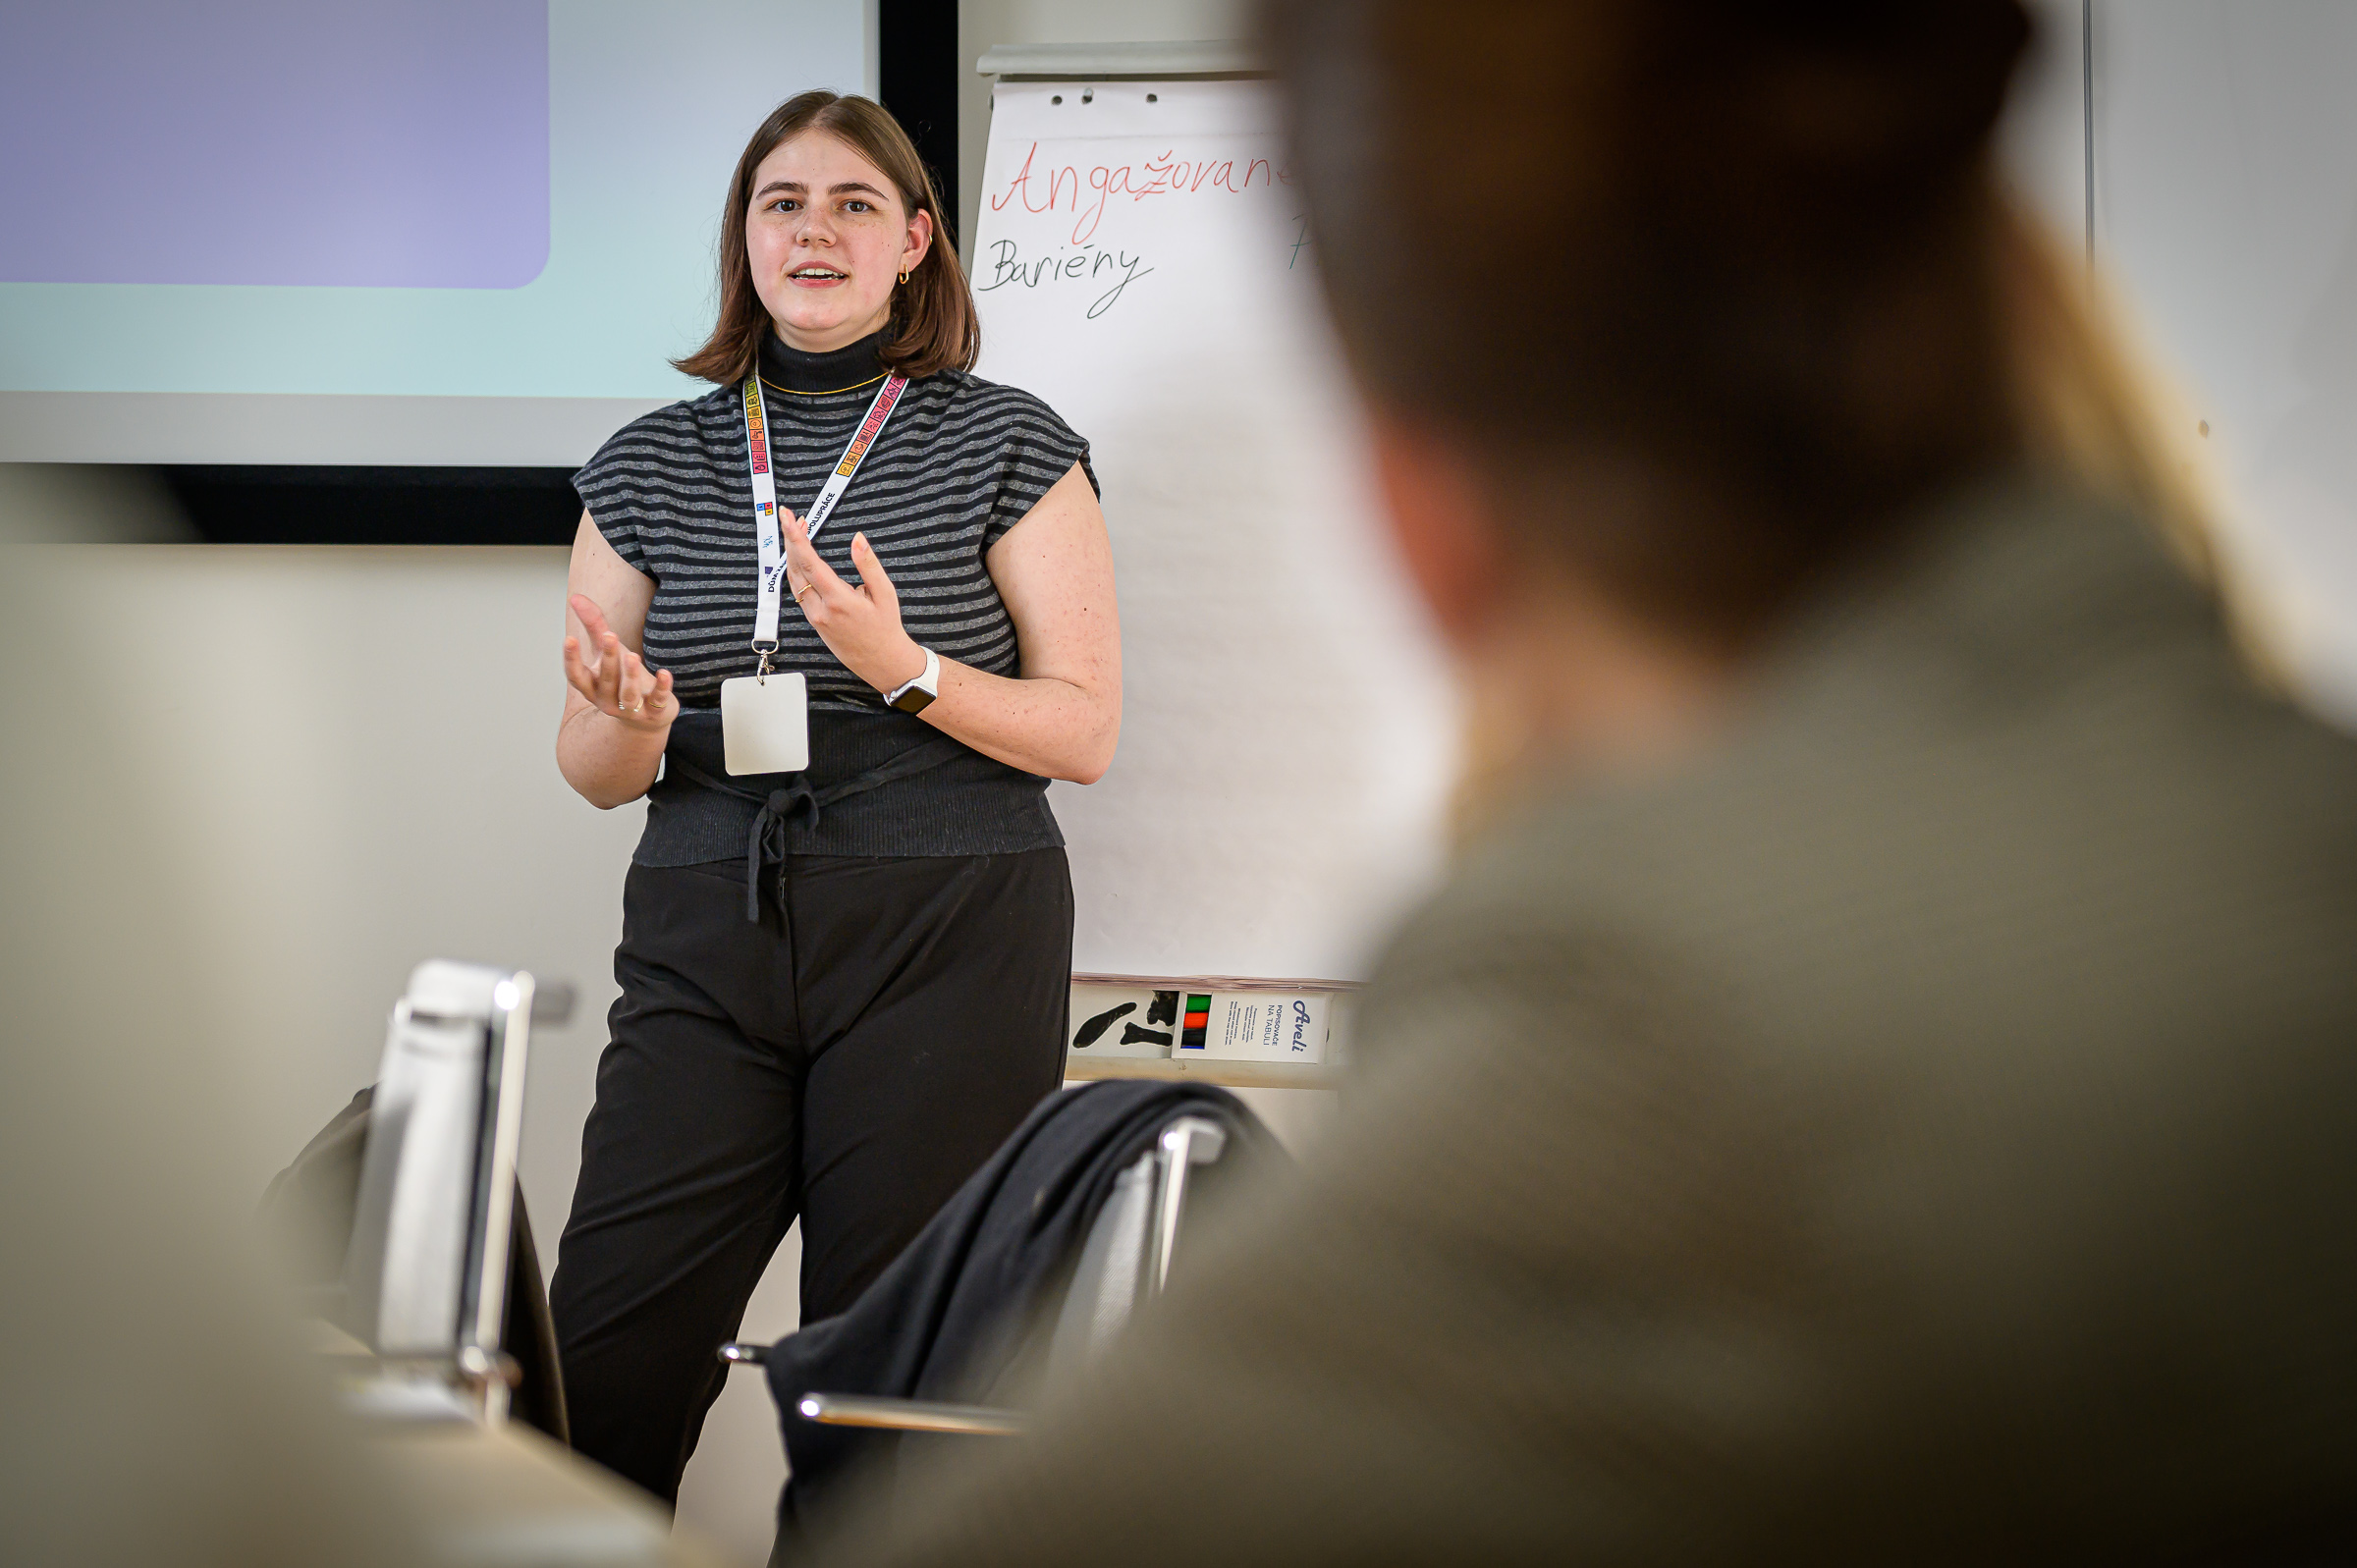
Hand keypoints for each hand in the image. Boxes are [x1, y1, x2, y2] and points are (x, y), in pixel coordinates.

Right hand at [564, 594, 674, 730]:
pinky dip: (662, 688)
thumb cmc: (621, 677)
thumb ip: (594, 625)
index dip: (571, 659)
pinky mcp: (653, 713)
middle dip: (607, 659)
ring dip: (630, 675)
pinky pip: (657, 701)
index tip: (569, 638)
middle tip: (610, 635)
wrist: (646, 717)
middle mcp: (607, 701)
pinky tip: (665, 673)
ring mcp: (630, 710)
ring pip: (628, 695)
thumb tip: (576, 597)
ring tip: (632, 655)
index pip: (576, 675)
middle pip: (605, 680)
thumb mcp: (606, 652)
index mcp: (591, 686)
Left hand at [783, 515, 926, 692]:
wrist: (880, 661)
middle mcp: (821, 609)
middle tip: (790, 517)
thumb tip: (858, 539)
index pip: (810, 563)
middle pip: (796, 568)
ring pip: (794, 579)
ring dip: (792, 554)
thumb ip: (869, 565)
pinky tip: (801, 557)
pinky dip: (797, 569)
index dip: (796, 538)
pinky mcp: (813, 620)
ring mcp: (814, 616)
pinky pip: (799, 590)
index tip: (788, 519)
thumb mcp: (885, 593)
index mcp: (839, 600)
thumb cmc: (885, 628)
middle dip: (791, 539)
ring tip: (797, 531)